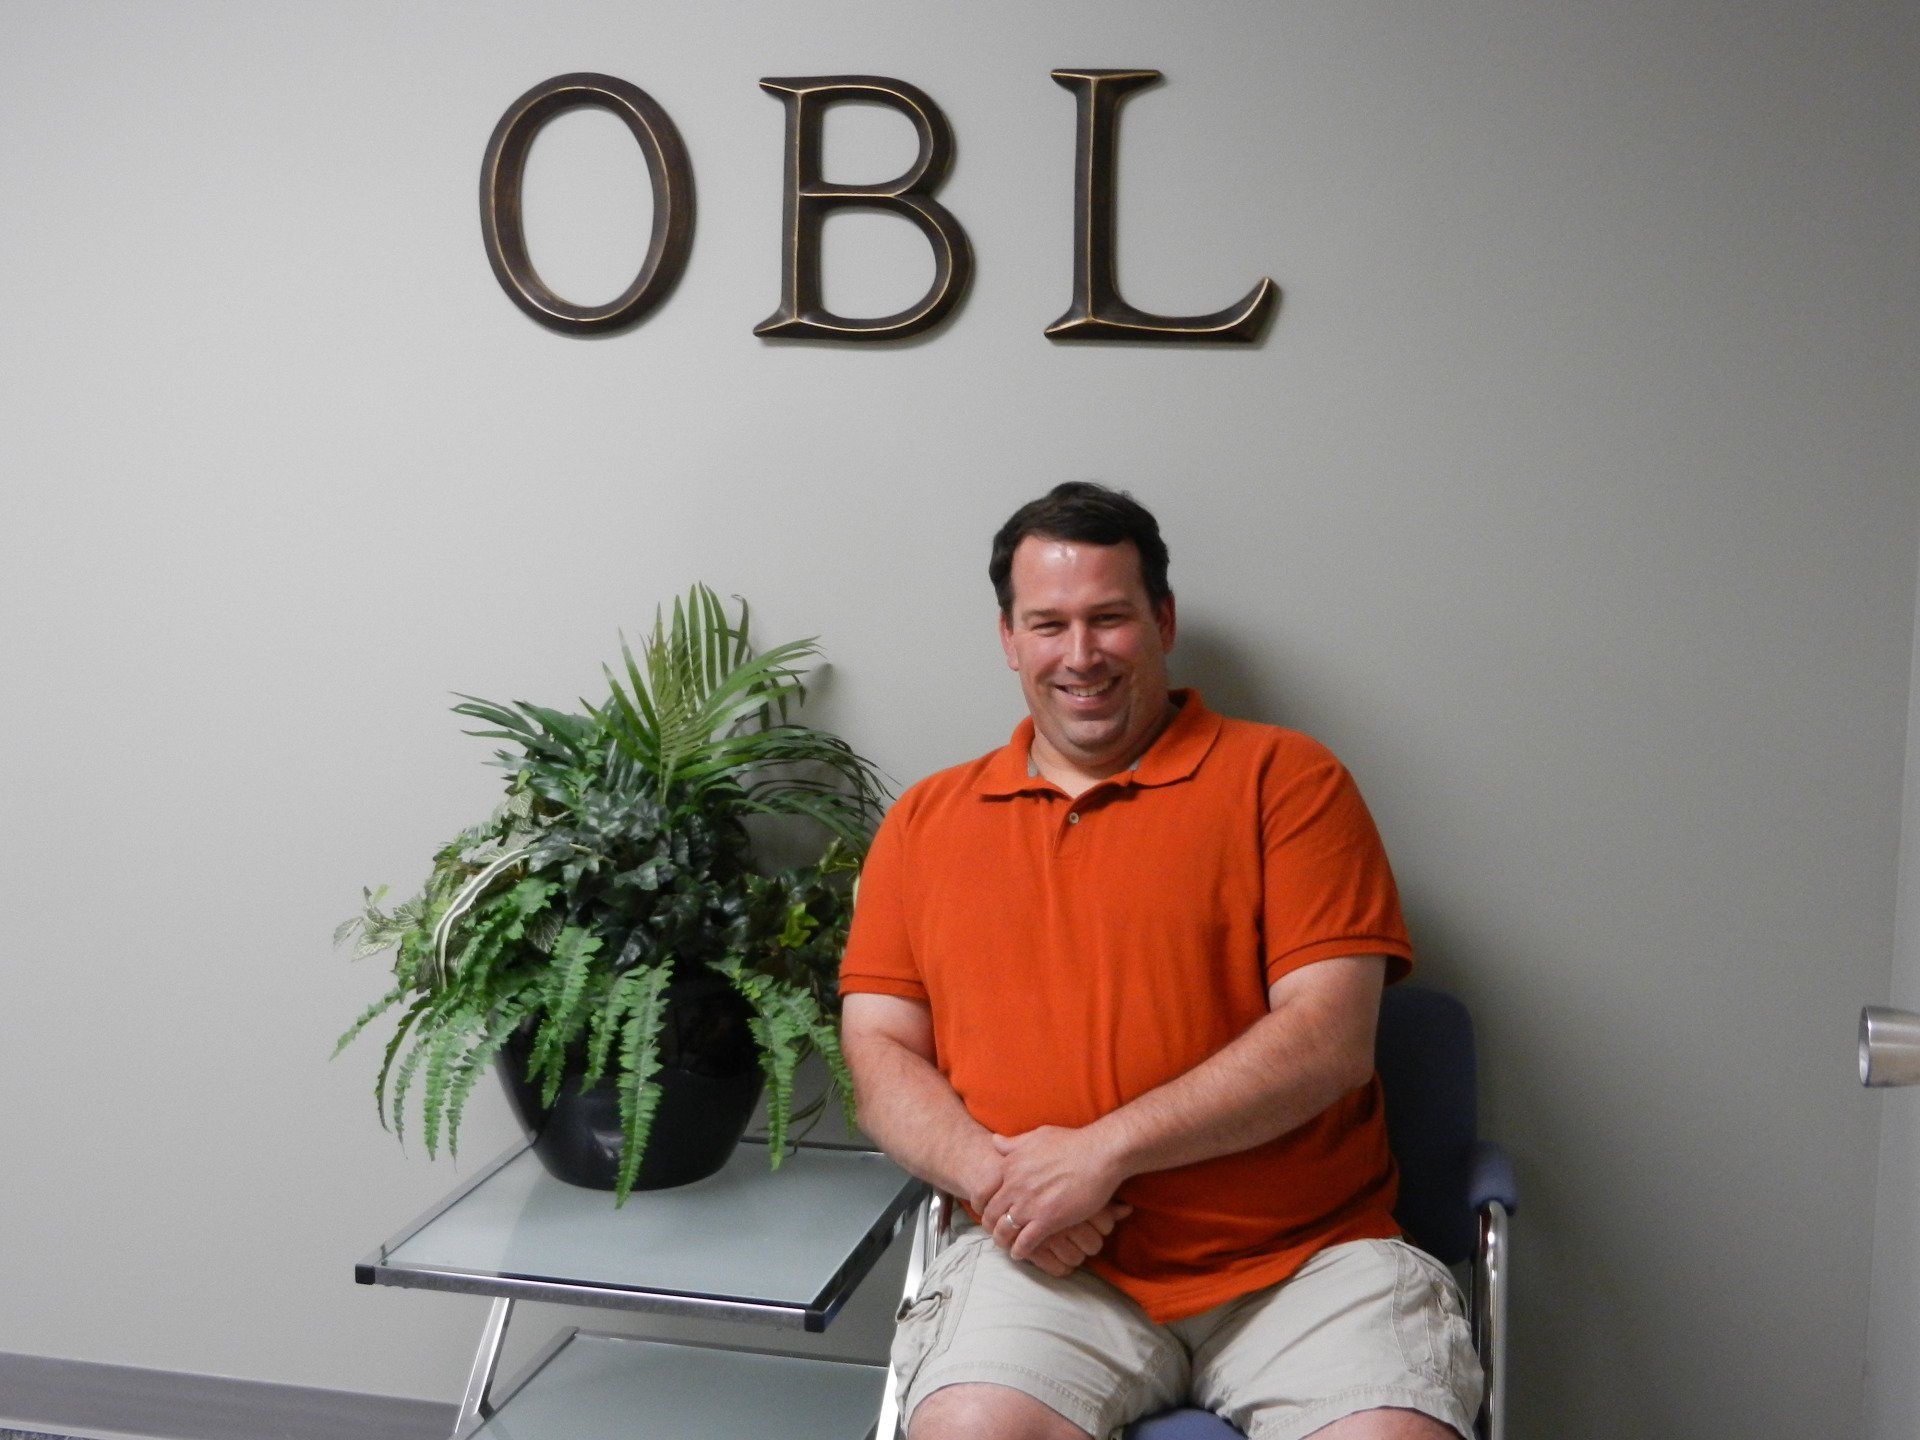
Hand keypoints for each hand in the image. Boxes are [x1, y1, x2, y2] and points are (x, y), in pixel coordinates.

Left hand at [982, 1125, 1128, 1264]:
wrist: (1099, 1154)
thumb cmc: (1071, 1143)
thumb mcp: (1037, 1136)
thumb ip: (1014, 1143)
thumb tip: (995, 1142)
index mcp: (1011, 1165)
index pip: (983, 1191)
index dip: (981, 1204)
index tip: (986, 1211)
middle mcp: (1015, 1185)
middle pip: (990, 1214)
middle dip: (990, 1226)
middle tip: (995, 1231)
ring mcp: (1030, 1204)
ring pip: (1004, 1230)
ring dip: (1002, 1241)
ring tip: (1007, 1245)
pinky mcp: (1048, 1219)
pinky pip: (1025, 1242)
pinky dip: (1020, 1251)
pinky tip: (1021, 1253)